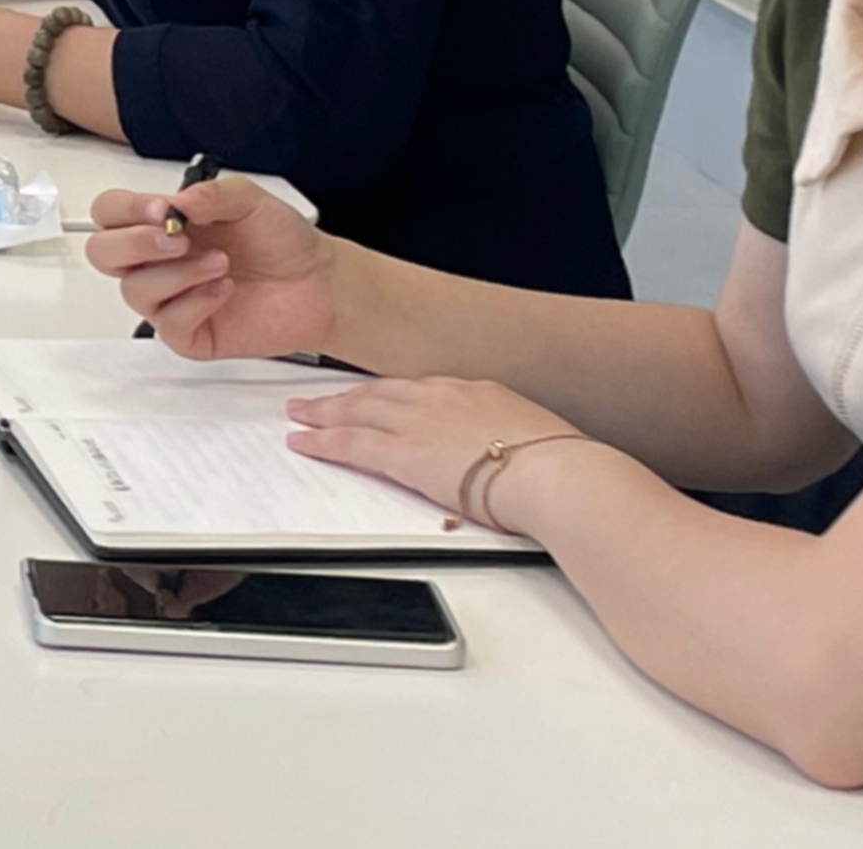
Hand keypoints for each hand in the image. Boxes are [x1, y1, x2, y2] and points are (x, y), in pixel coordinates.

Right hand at [81, 175, 338, 359]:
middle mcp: (156, 261)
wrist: (319, 283)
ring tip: (221, 263)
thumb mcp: (249, 199)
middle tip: (176, 239)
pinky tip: (224, 289)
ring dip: (178, 273)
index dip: (124, 211)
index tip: (162, 211)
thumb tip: (176, 203)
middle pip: (102, 254)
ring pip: (134, 290)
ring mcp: (169, 299)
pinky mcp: (188, 334)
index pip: (110, 213)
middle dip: (134, 244)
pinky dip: (197, 302)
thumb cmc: (281, 241)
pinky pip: (169, 323)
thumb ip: (211, 194)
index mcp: (161, 224)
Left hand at [284, 378, 590, 534]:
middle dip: (346, 395)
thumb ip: (513, 444)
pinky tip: (302, 443)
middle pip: (380, 392)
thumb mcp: (538, 441)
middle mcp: (442, 398)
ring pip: (357, 411)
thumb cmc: (562, 467)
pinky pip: (351, 444)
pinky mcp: (406, 454)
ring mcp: (420, 423)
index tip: (376, 395)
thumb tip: (515, 460)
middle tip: (318, 397)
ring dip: (323, 412)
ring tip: (299, 415)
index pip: (420, 388)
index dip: (391, 393)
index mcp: (476, 392)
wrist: (560, 474)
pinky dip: (322, 442)